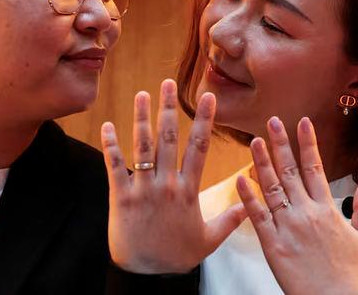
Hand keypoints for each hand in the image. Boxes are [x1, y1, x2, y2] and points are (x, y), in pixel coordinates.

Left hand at [101, 79, 246, 273]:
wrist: (148, 275)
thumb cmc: (177, 257)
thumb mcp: (209, 240)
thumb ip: (230, 219)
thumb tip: (250, 203)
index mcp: (188, 190)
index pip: (199, 148)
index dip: (205, 120)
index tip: (209, 97)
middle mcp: (166, 184)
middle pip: (169, 138)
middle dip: (169, 108)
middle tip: (167, 82)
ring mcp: (142, 189)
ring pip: (142, 147)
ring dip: (141, 118)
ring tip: (142, 94)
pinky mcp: (121, 196)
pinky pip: (114, 166)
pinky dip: (110, 145)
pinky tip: (108, 125)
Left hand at [236, 116, 357, 294]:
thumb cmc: (349, 273)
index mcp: (327, 209)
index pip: (315, 167)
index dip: (307, 143)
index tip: (302, 122)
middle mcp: (306, 212)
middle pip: (290, 171)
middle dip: (280, 144)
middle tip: (272, 121)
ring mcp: (287, 226)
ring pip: (271, 188)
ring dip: (261, 162)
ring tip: (254, 141)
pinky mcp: (272, 243)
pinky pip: (257, 215)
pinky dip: (248, 196)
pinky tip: (240, 178)